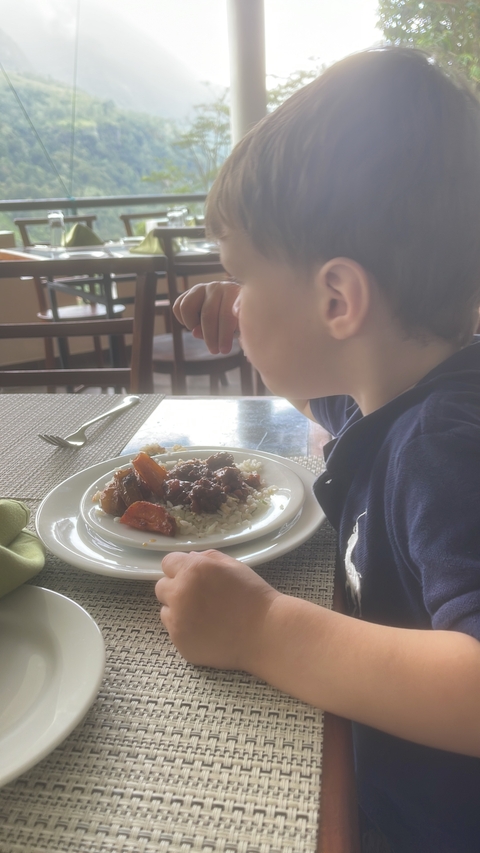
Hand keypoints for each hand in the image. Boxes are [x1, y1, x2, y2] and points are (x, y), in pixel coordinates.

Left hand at [155, 549, 278, 669]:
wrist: (265, 634)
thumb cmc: (253, 596)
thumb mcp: (233, 566)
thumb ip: (207, 558)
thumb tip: (188, 558)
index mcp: (192, 570)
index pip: (167, 563)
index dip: (180, 568)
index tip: (191, 576)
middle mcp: (179, 593)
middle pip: (161, 587)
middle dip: (176, 588)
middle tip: (198, 597)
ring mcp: (177, 621)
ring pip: (165, 610)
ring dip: (178, 610)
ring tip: (204, 615)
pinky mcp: (180, 642)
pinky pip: (174, 631)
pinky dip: (185, 630)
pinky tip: (207, 630)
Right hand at [173, 281, 240, 353]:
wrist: (232, 305)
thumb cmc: (238, 318)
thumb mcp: (240, 324)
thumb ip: (227, 328)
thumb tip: (197, 331)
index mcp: (232, 291)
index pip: (225, 314)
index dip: (224, 335)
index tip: (224, 351)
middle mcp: (215, 286)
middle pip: (207, 314)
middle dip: (210, 337)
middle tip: (215, 351)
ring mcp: (200, 288)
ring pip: (186, 307)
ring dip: (192, 325)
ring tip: (202, 334)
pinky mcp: (188, 293)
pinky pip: (177, 307)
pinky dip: (182, 320)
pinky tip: (194, 326)